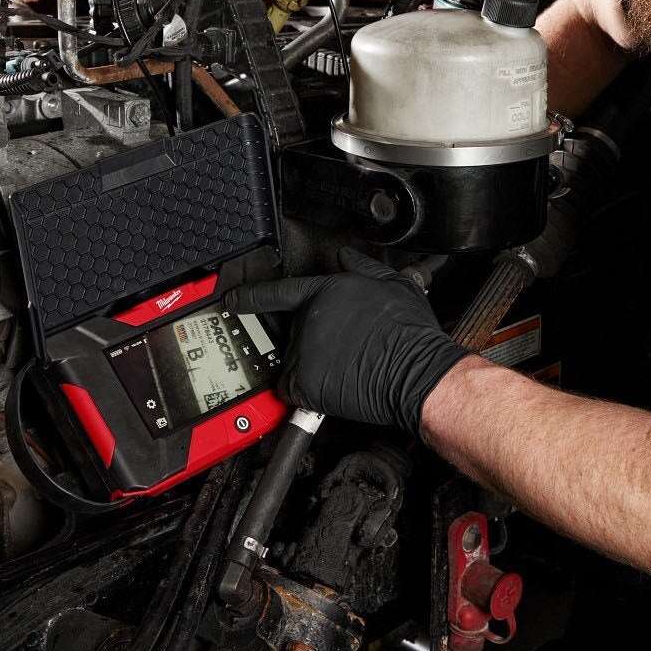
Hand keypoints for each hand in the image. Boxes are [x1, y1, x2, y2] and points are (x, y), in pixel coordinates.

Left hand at [222, 248, 469, 439]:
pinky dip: (307, 393)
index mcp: (327, 292)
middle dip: (313, 342)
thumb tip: (345, 257)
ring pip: (293, 362)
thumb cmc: (411, 334)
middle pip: (293, 332)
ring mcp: (304, 350)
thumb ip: (362, 267)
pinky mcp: (304, 381)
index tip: (233, 299)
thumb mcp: (394, 285)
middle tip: (345, 352)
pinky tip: (334, 387)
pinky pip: (292, 389)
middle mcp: (310, 318)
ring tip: (346, 370)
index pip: (280, 291)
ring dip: (312, 368)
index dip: (252, 295)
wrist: (417, 373)